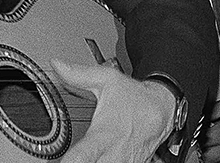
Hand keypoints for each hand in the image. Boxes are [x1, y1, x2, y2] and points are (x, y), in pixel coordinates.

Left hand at [52, 59, 172, 162]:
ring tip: (83, 156)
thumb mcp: (108, 80)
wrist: (164, 109)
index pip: (80, 158)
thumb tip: (57, 65)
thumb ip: (79, 74)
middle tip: (68, 156)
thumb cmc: (135, 97)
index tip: (55, 161)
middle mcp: (113, 155)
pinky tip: (101, 156)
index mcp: (103, 135)